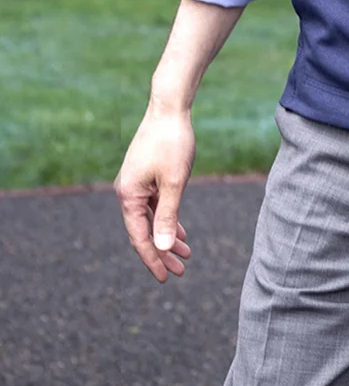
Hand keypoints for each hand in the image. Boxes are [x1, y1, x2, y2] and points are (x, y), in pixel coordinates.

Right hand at [115, 106, 196, 282]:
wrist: (169, 108)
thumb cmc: (173, 143)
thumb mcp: (176, 182)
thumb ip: (169, 215)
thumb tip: (163, 248)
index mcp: (128, 196)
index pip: (140, 237)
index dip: (153, 259)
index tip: (166, 277)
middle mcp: (127, 192)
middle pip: (144, 232)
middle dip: (162, 253)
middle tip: (179, 272)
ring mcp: (135, 184)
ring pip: (151, 220)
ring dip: (167, 237)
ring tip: (185, 256)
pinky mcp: (145, 177)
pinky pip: (154, 206)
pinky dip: (167, 219)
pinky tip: (180, 232)